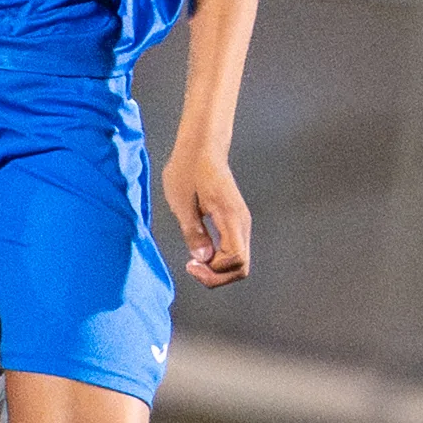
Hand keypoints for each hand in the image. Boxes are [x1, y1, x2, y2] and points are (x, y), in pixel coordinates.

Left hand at [163, 136, 250, 288]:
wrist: (202, 146)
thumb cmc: (189, 169)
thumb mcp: (182, 203)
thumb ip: (193, 232)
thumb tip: (203, 259)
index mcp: (230, 217)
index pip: (236, 260)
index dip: (214, 272)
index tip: (191, 263)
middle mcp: (241, 222)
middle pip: (241, 267)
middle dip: (216, 276)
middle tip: (191, 267)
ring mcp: (240, 223)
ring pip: (238, 261)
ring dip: (217, 269)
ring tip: (194, 261)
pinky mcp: (235, 222)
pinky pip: (233, 251)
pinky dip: (218, 259)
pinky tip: (201, 251)